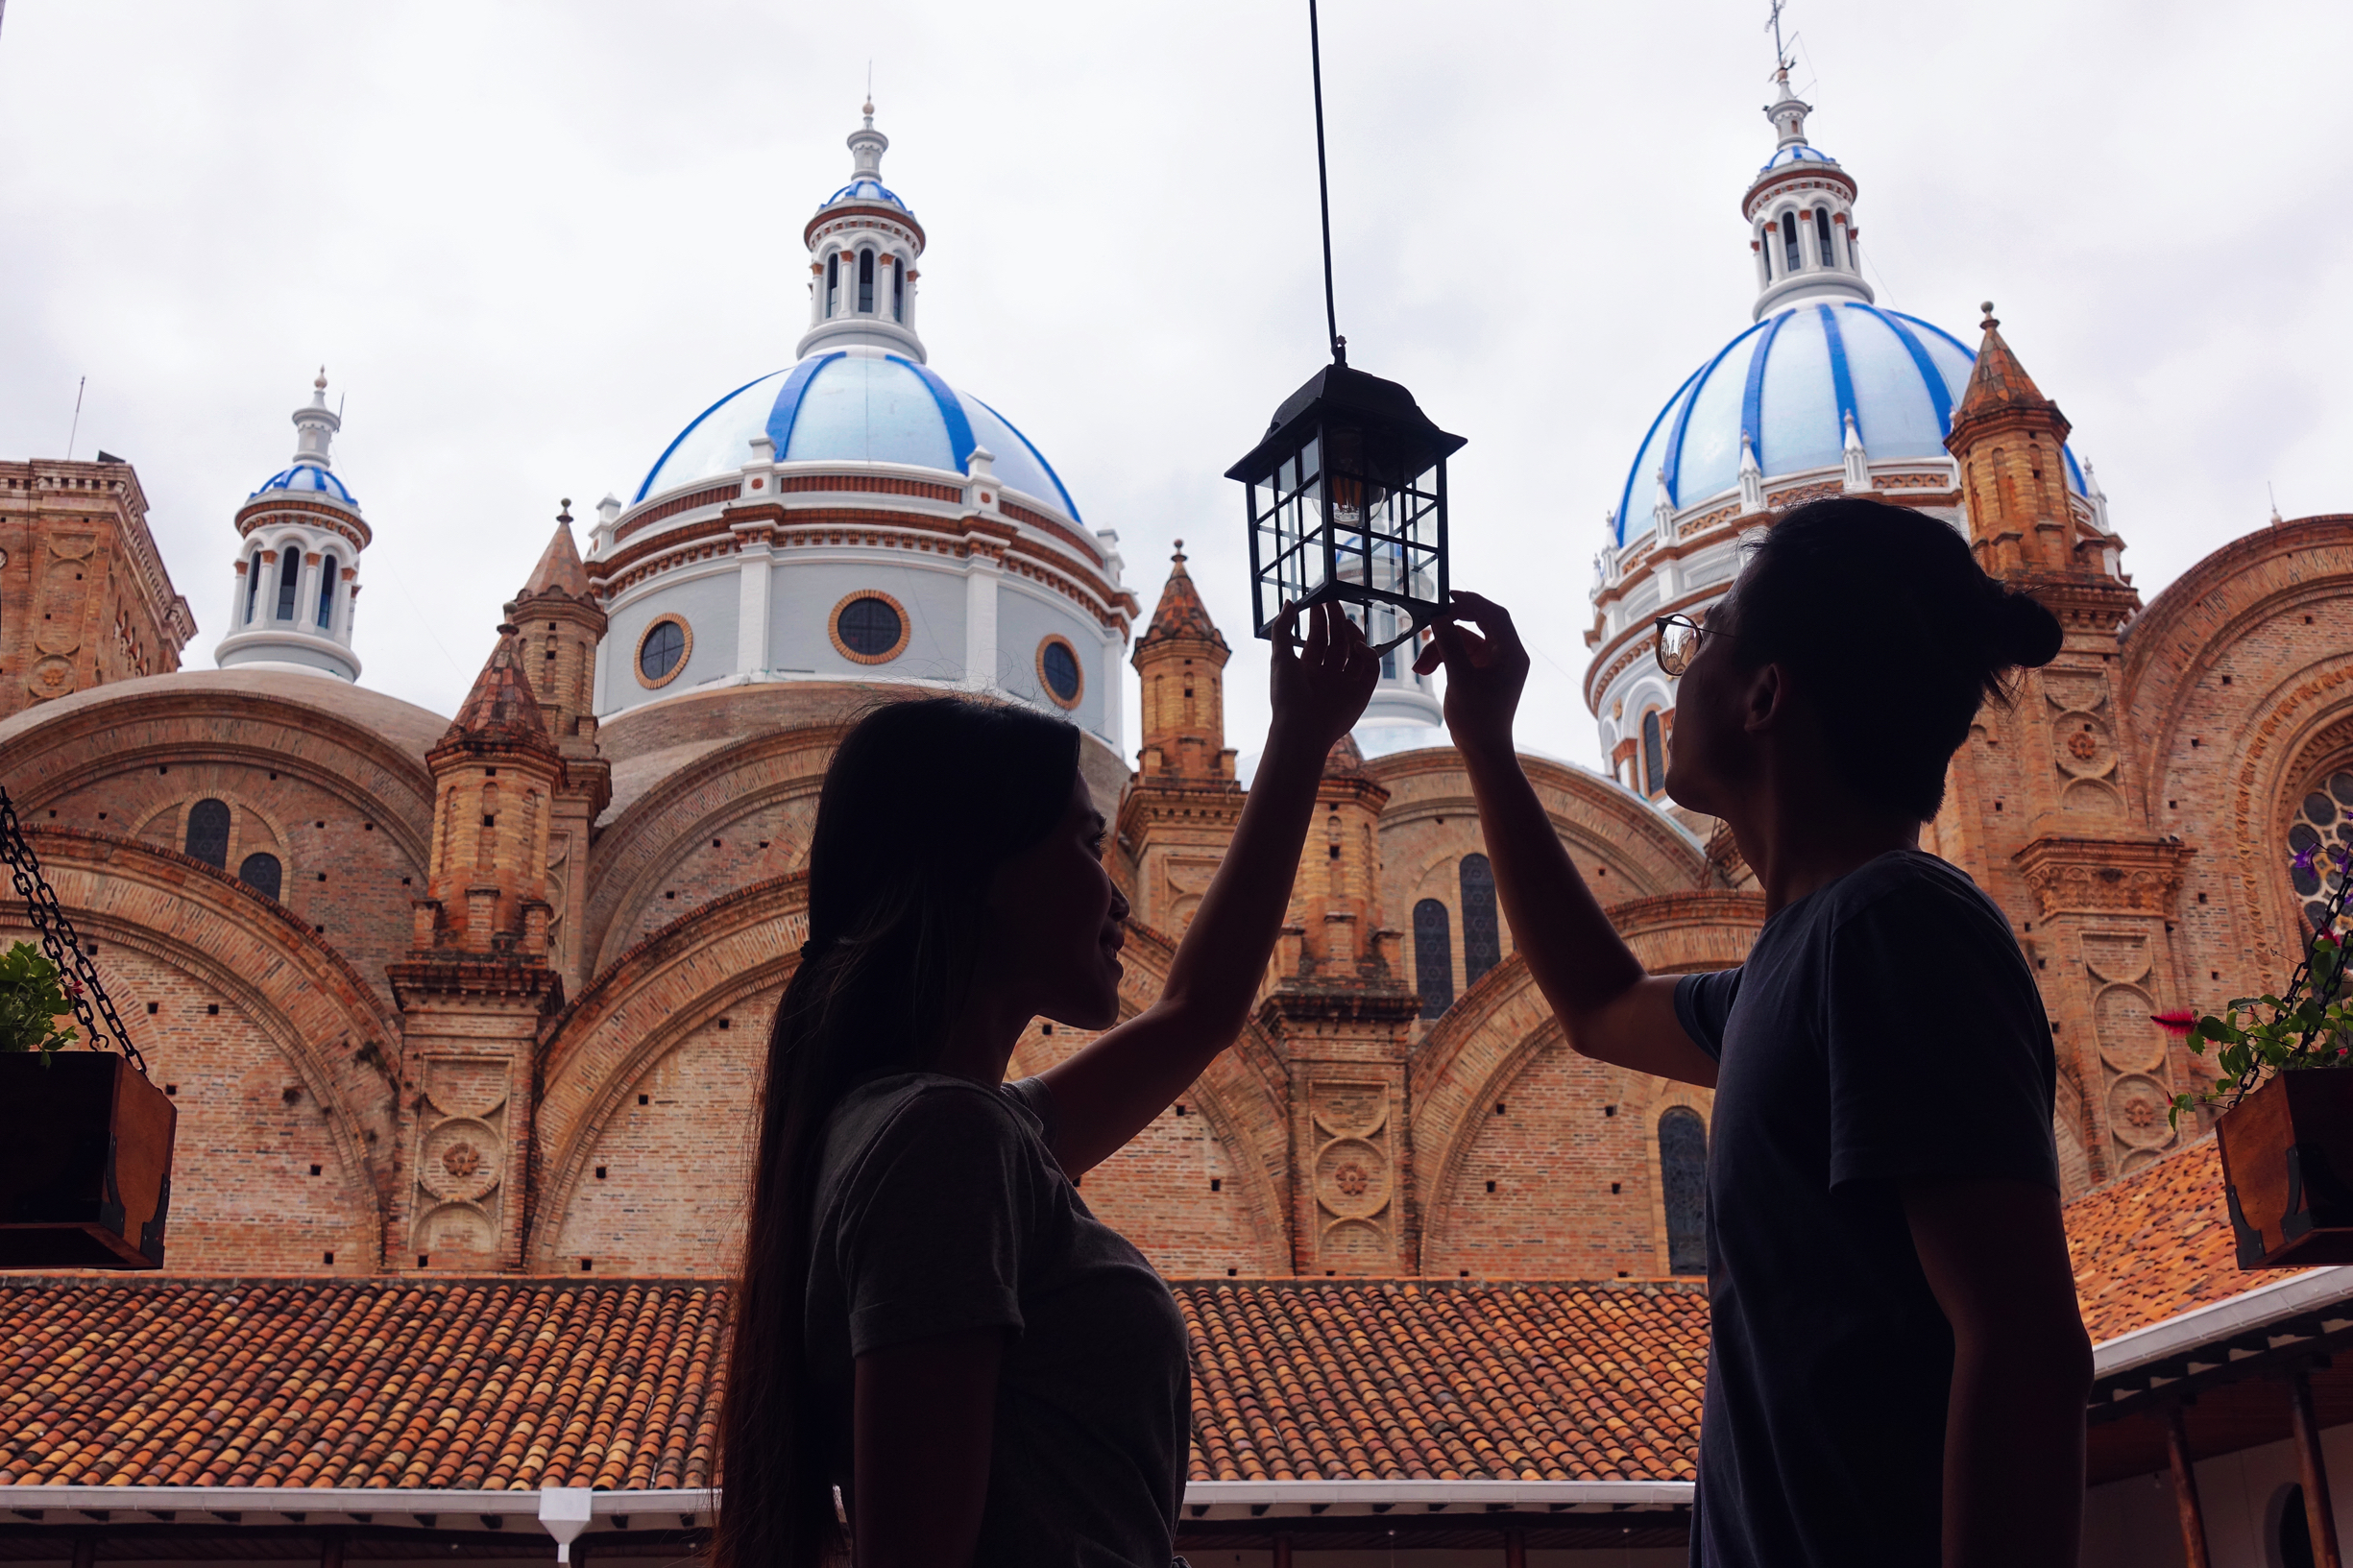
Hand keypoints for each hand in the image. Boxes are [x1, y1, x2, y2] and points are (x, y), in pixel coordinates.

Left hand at [1268, 602, 1379, 758]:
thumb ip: (1283, 628)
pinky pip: (1370, 669)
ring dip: (1353, 635)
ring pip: (1355, 653)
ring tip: (1346, 622)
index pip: (1317, 638)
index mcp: (1307, 668)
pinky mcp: (1361, 693)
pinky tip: (1358, 646)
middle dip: (1337, 622)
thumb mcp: (1280, 657)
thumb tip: (1288, 602)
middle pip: (1337, 642)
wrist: (1302, 728)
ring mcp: (1345, 683)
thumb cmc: (1287, 695)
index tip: (1322, 600)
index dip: (1320, 620)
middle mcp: (1327, 675)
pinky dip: (1368, 654)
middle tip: (1336, 601)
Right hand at [1413, 590, 1528, 761]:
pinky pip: (1460, 654)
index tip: (1448, 595)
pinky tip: (1425, 669)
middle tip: (1430, 621)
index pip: (1495, 615)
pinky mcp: (1480, 672)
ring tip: (1420, 667)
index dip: (1473, 601)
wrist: (1483, 749)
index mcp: (1511, 653)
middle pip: (1480, 623)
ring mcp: (1493, 663)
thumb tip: (1439, 617)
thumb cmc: (1478, 719)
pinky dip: (1442, 658)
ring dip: (1440, 648)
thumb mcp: (1460, 679)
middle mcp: (1506, 654)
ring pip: (1464, 640)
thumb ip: (1450, 646)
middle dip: (1452, 624)